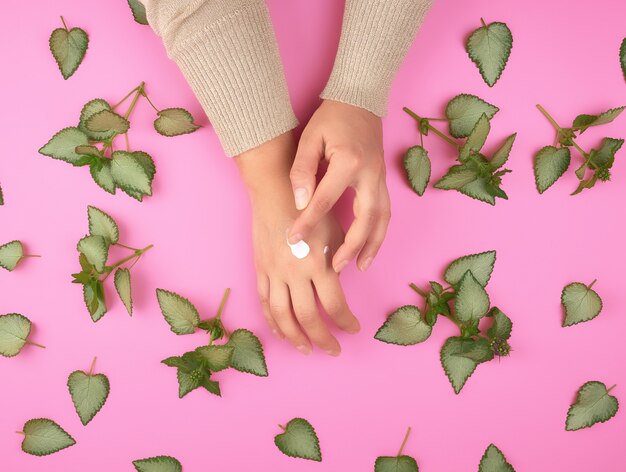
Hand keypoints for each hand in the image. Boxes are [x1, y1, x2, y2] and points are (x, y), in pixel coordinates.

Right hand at [235, 133, 359, 354]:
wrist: (276, 190)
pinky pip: (265, 302)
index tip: (354, 329)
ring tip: (306, 350)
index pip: (335, 305)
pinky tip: (282, 333)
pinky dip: (273, 321)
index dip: (346, 322)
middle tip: (333, 351)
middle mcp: (295, 272)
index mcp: (319, 263)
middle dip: (323, 339)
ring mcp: (274, 272)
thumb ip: (337, 263)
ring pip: (282, 315)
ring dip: (295, 337)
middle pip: (308, 317)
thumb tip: (337, 286)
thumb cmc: (311, 207)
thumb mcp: (334, 232)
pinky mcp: (261, 269)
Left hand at [288, 100, 390, 272]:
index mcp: (349, 162)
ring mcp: (381, 178)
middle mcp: (370, 174)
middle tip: (336, 267)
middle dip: (350, 246)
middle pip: (365, 219)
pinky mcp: (383, 180)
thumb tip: (300, 203)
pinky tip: (369, 247)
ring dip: (372, 246)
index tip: (293, 240)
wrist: (359, 100)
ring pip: (383, 219)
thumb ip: (302, 171)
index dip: (307, 223)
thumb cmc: (331, 119)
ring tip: (358, 266)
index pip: (324, 201)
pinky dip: (379, 233)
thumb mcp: (309, 139)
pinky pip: (386, 212)